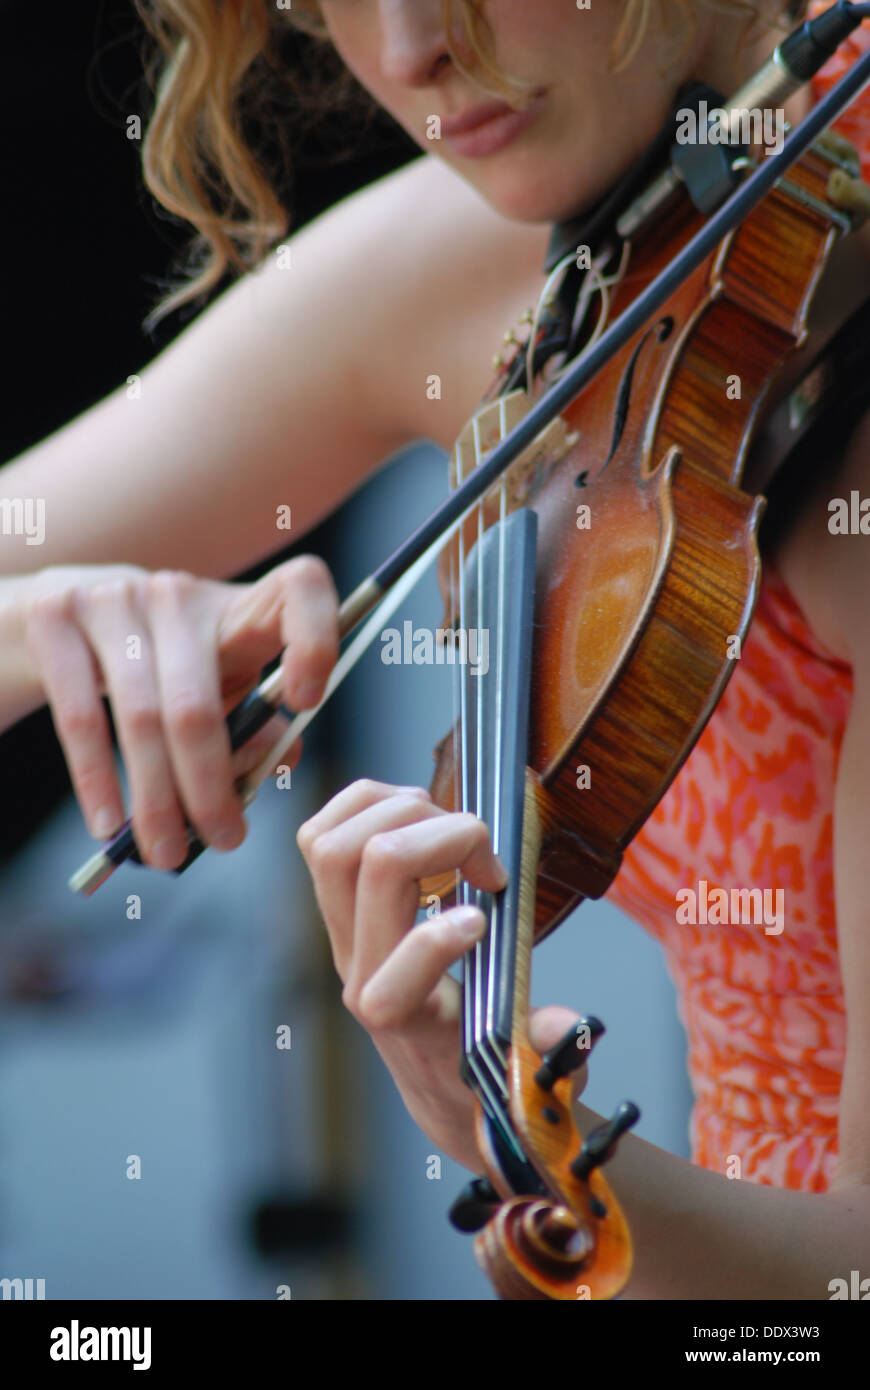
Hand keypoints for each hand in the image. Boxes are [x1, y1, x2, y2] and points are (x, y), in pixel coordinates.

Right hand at [20, 556, 338, 866]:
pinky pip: (82, 718)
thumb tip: (283, 760)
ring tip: (166, 852)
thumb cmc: (164, 664)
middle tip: (225, 840)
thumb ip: (260, 723)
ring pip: (141, 719)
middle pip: (198, 703)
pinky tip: (108, 825)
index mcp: (238, 606)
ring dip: (157, 800)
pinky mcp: (57, 618)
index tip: (306, 702)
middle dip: (210, 788)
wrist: (64, 617)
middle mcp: (179, 596)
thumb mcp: (219, 683)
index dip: (313, 640)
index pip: (300, 587)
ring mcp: (113, 600)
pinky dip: (97, 782)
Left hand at [297, 779, 588, 1169]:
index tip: (488, 920)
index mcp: (404, 1019)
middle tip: (488, 860)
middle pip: (368, 869)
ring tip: (452, 830)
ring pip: (334, 844)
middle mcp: (359, 970)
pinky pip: (320, 833)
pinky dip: (367, 804)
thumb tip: (571, 1025)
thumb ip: (550, 1047)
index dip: (438, 941)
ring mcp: (338, 932)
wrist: (434, 1077)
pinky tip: (418, 815)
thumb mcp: (528, 1068)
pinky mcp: (333, 902)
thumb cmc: (479, 1065)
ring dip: (402, 812)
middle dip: (441, 838)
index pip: (390, 983)